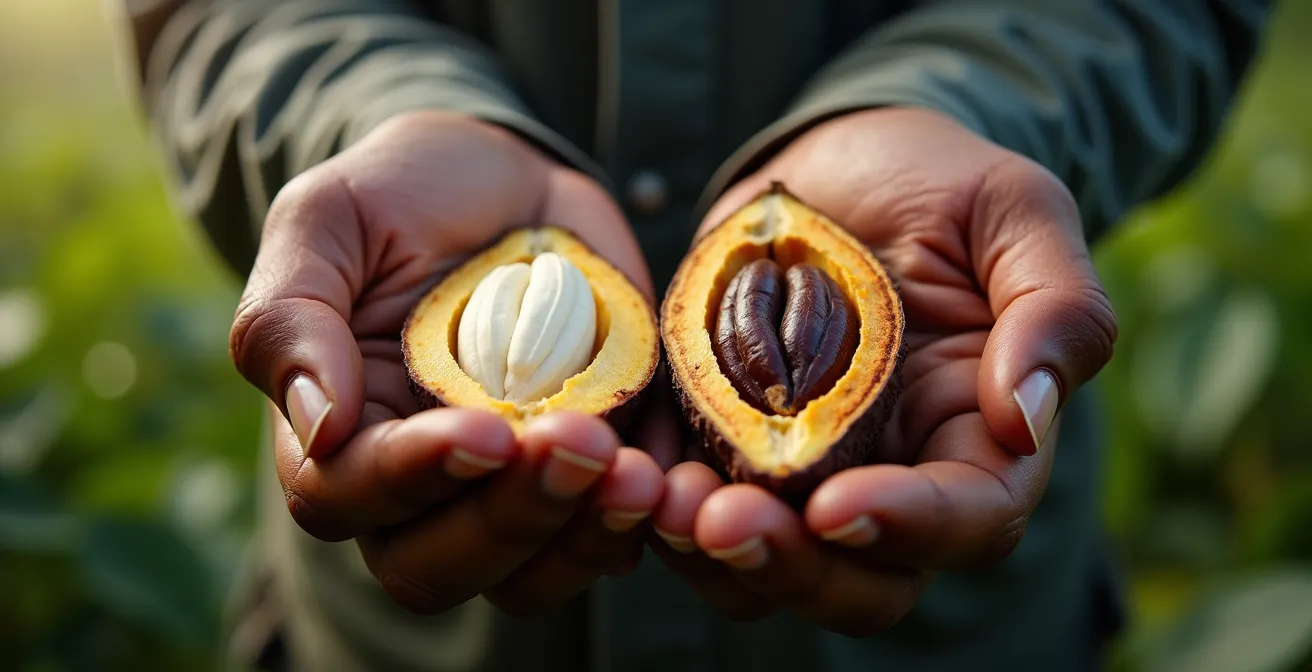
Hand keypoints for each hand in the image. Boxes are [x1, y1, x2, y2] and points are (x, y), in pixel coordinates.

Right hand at [229, 111, 663, 616]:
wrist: (507, 178)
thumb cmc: (400, 195)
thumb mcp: (328, 221)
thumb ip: (292, 315)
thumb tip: (316, 425)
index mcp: (341, 433)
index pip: (347, 497)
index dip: (412, 477)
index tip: (484, 429)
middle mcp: (421, 486)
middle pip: (438, 565)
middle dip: (511, 518)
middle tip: (580, 444)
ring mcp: (510, 488)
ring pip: (528, 576)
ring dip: (583, 538)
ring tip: (640, 475)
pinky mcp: (592, 474)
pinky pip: (615, 537)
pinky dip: (650, 522)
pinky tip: (677, 476)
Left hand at [651, 107, 1116, 634]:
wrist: (837, 164)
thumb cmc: (943, 184)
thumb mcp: (1016, 213)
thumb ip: (1056, 309)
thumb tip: (1026, 416)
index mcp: (978, 439)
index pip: (968, 521)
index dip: (908, 527)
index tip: (836, 505)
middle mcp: (892, 477)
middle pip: (863, 582)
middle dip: (795, 569)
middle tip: (725, 522)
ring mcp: (802, 470)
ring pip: (768, 566)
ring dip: (713, 554)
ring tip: (661, 502)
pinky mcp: (723, 446)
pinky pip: (691, 509)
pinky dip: (656, 506)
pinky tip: (626, 469)